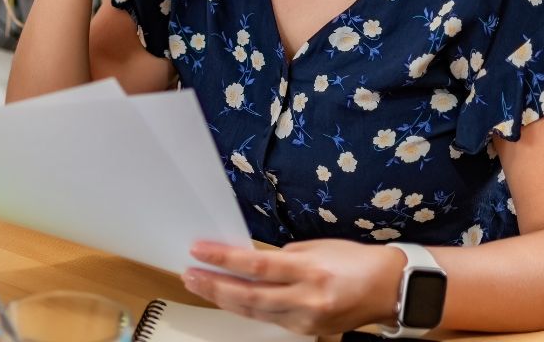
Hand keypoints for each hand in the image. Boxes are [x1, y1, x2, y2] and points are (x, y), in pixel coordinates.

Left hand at [182, 239, 405, 336]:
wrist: (390, 289)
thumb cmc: (353, 259)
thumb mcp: (316, 248)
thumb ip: (282, 257)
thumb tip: (250, 261)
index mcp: (310, 271)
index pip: (257, 266)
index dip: (224, 259)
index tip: (198, 250)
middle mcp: (307, 299)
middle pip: (250, 296)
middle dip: (215, 285)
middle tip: (189, 274)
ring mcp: (308, 320)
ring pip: (256, 312)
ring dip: (224, 299)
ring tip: (199, 284)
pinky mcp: (310, 331)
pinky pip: (270, 320)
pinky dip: (247, 309)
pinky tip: (229, 299)